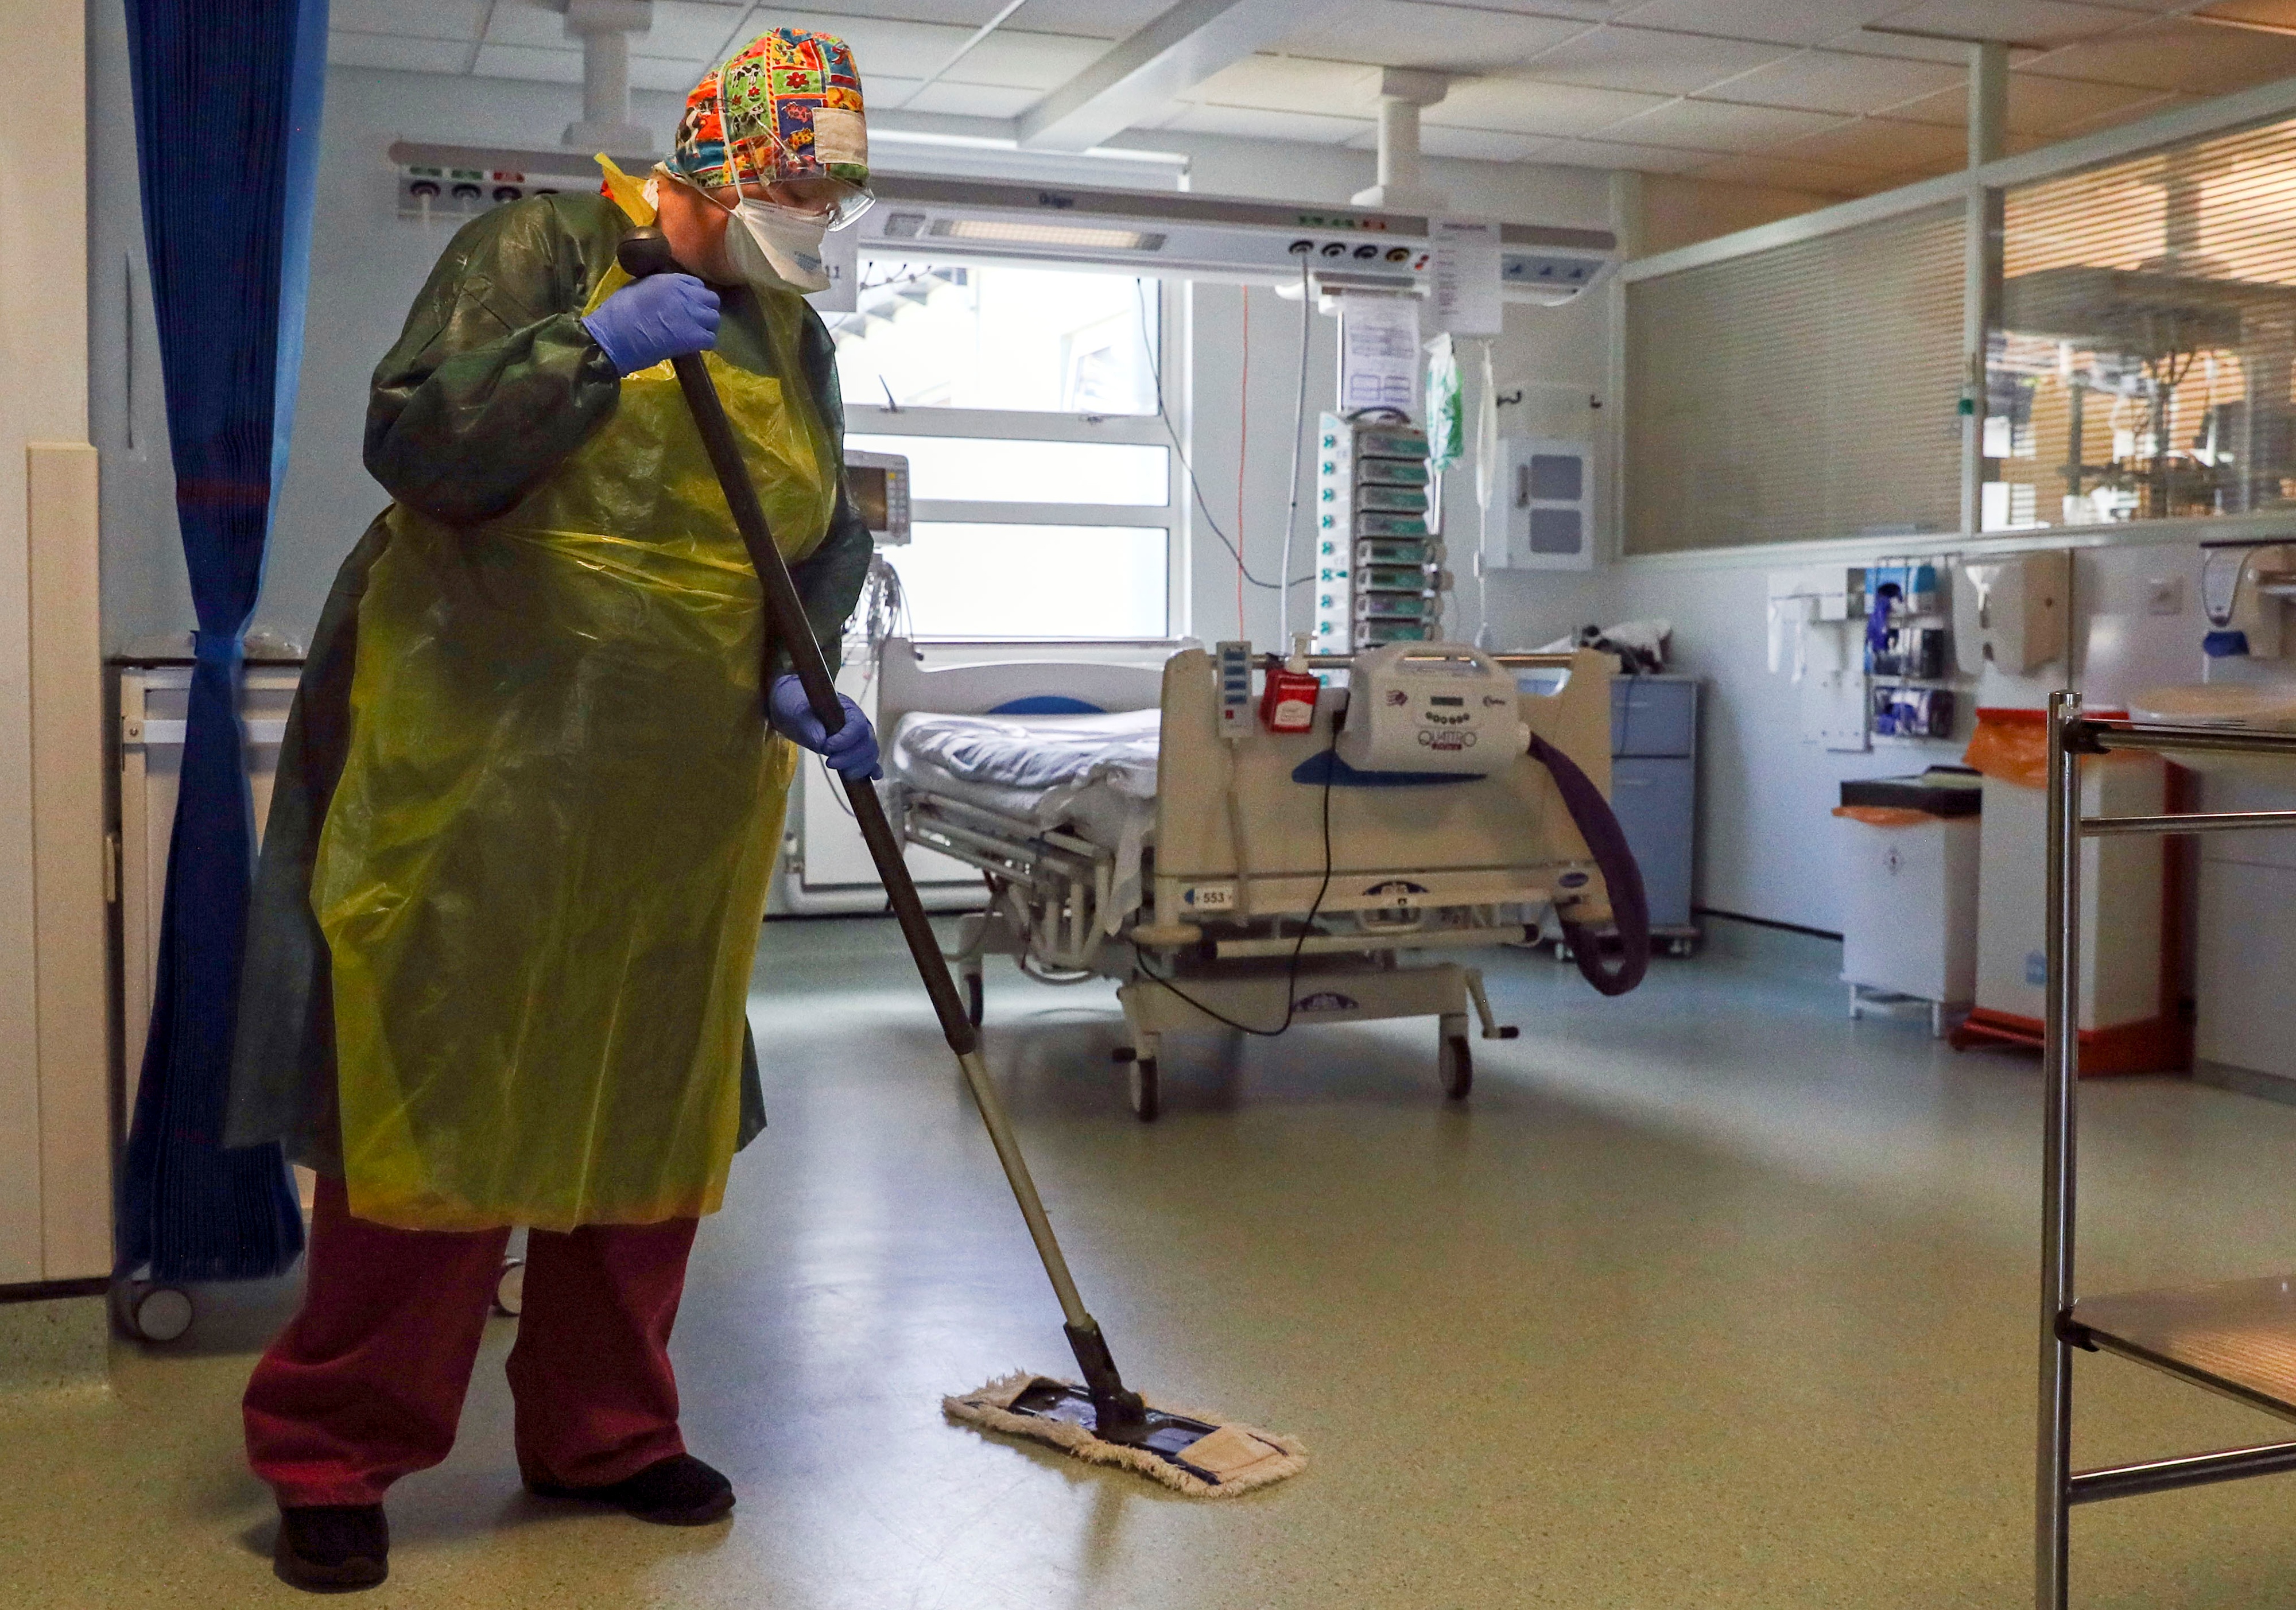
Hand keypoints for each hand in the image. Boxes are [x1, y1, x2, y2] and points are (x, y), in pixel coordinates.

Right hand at [581, 273, 719, 375]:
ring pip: (714, 319)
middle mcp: (687, 294)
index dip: (694, 296)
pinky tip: (693, 346)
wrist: (614, 335)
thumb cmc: (618, 311)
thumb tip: (664, 292)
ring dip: (707, 326)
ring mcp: (693, 315)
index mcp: (672, 280)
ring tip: (695, 334)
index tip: (688, 305)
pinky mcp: (694, 337)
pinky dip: (705, 343)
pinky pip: (711, 339)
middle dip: (705, 309)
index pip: (697, 285)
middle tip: (695, 321)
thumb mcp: (638, 286)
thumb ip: (657, 286)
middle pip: (711, 300)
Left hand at [767, 674, 880, 779]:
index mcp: (848, 709)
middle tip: (830, 763)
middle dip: (852, 757)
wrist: (793, 709)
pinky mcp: (853, 750)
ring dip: (861, 767)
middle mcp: (858, 723)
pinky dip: (872, 769)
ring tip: (845, 775)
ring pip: (870, 753)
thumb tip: (823, 745)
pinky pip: (868, 760)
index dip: (846, 740)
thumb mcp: (799, 715)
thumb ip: (811, 728)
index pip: (857, 726)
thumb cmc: (796, 706)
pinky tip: (873, 777)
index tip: (827, 748)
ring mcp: (858, 738)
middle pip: (868, 742)